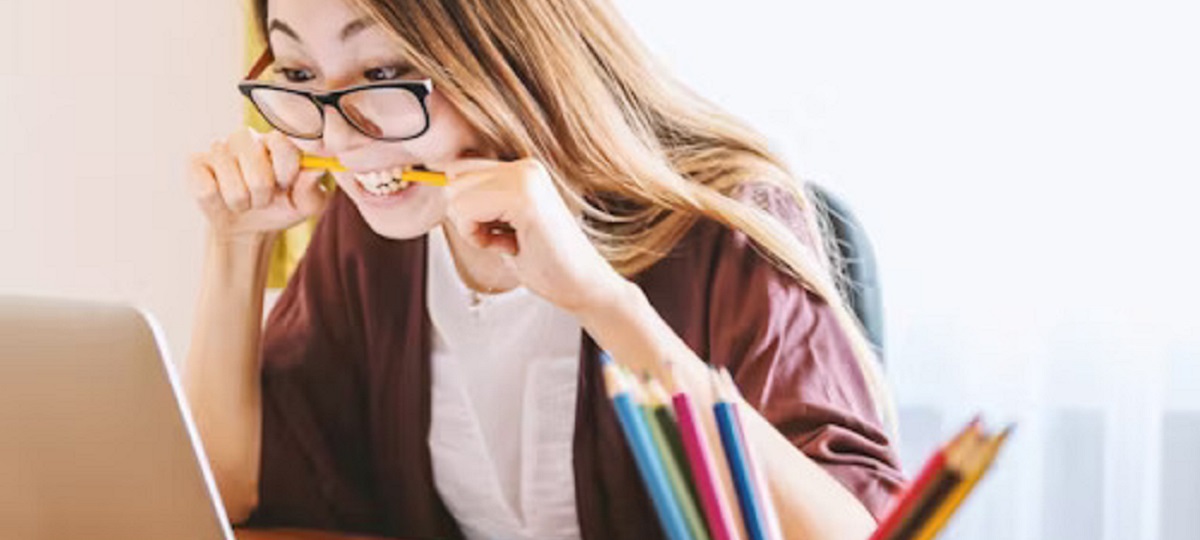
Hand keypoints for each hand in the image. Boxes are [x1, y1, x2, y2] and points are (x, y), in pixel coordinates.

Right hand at [187, 128, 330, 241]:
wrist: (249, 227)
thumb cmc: (282, 207)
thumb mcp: (307, 204)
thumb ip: (313, 188)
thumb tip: (316, 169)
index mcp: (276, 140)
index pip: (283, 145)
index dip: (286, 173)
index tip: (286, 186)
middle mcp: (246, 137)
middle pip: (257, 171)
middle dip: (263, 196)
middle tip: (263, 197)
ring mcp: (218, 148)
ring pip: (233, 187)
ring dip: (242, 204)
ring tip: (245, 200)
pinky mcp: (195, 163)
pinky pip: (206, 190)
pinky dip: (218, 204)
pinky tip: (221, 198)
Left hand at [435, 157, 628, 315]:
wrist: (582, 286)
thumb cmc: (544, 262)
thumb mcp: (503, 223)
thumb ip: (479, 200)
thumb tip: (439, 181)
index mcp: (523, 169)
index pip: (460, 168)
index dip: (463, 204)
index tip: (492, 229)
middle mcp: (524, 166)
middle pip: (452, 179)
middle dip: (466, 217)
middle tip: (503, 238)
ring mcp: (525, 178)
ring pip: (455, 195)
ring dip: (472, 229)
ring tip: (510, 241)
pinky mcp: (523, 198)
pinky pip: (467, 211)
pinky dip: (478, 237)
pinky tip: (511, 246)